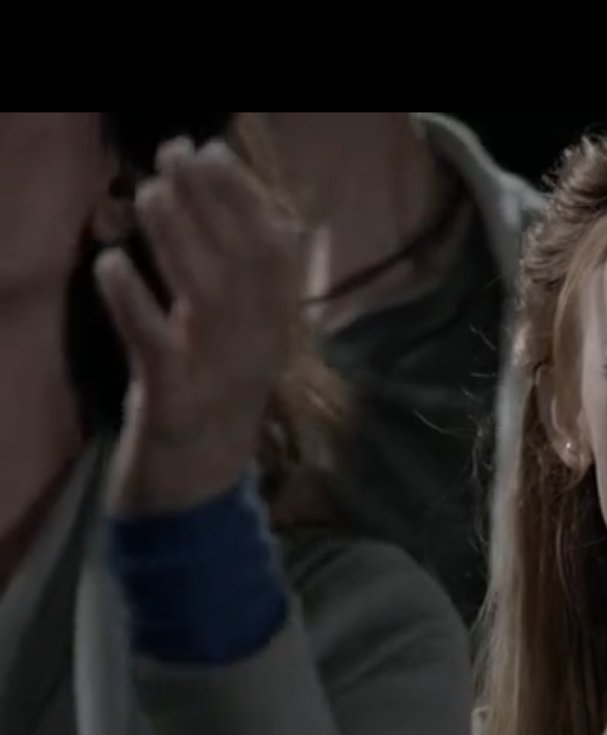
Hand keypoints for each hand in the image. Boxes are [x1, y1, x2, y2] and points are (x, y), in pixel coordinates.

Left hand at [95, 137, 300, 516]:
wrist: (199, 491)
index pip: (277, 252)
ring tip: (149, 192)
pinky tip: (111, 265)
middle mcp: (257, 347)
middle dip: (215, 201)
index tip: (213, 152)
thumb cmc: (211, 403)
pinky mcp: (174, 403)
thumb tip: (237, 210)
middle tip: (177, 152)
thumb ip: (241, 286)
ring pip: (208, 298)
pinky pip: (156, 347)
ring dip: (181, 241)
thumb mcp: (238, 341)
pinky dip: (134, 303)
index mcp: (276, 329)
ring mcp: (218, 375)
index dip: (247, 197)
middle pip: (246, 264)